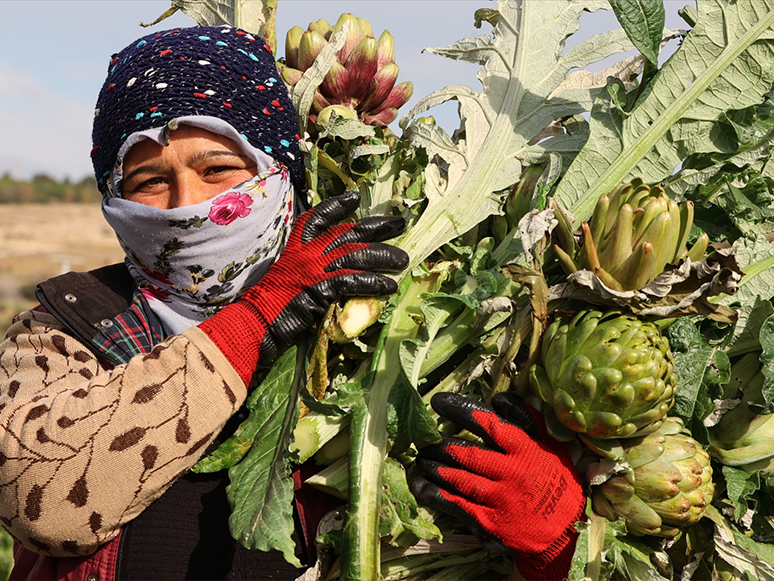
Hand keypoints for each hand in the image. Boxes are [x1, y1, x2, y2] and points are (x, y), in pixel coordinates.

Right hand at [200, 191, 407, 381]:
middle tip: (399, 223)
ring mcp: (315, 268)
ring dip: (384, 256)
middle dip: (377, 226)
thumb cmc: (269, 301)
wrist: (255, 320)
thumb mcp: (287, 272)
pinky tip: (389, 285)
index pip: (319, 216)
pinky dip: (374, 282)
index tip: (354, 198)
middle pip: (349, 232)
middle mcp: (307, 251)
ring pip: (357, 255)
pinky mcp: (322, 289)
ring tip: (402, 260)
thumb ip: (307, 262)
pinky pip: (354, 281)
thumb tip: (331, 260)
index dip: (338, 206)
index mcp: (296, 244)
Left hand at [410, 392, 585, 579]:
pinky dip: (437, 495)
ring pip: (459, 479)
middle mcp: (512, 473)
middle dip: (441, 445)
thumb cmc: (557, 482)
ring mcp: (500, 500)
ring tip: (421, 460)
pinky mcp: (491, 524)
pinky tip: (422, 487)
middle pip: (468, 454)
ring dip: (435, 468)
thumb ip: (527, 420)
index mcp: (527, 450)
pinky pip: (458, 505)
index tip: (438, 401)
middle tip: (424, 440)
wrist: (567, 533)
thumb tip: (499, 400)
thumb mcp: (551, 446)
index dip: (461, 410)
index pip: (489, 424)